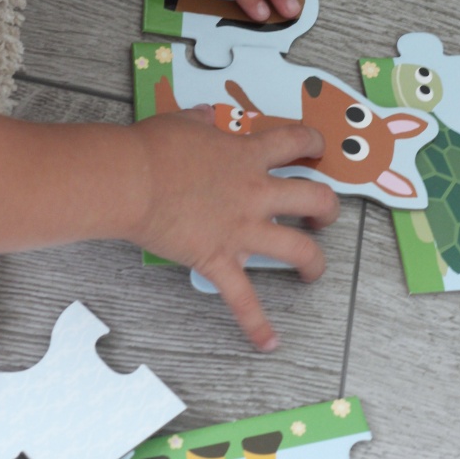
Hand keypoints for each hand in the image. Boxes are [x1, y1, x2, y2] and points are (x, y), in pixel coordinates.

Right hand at [130, 107, 338, 349]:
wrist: (131, 179)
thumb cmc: (152, 148)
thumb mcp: (183, 122)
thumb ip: (201, 121)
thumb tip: (205, 116)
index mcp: (248, 156)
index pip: (296, 141)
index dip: (314, 142)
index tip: (318, 148)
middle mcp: (255, 193)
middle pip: (316, 198)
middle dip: (328, 208)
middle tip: (324, 214)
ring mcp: (242, 229)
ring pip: (299, 249)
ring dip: (314, 262)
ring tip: (313, 271)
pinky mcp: (219, 259)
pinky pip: (243, 299)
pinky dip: (256, 324)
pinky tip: (269, 342)